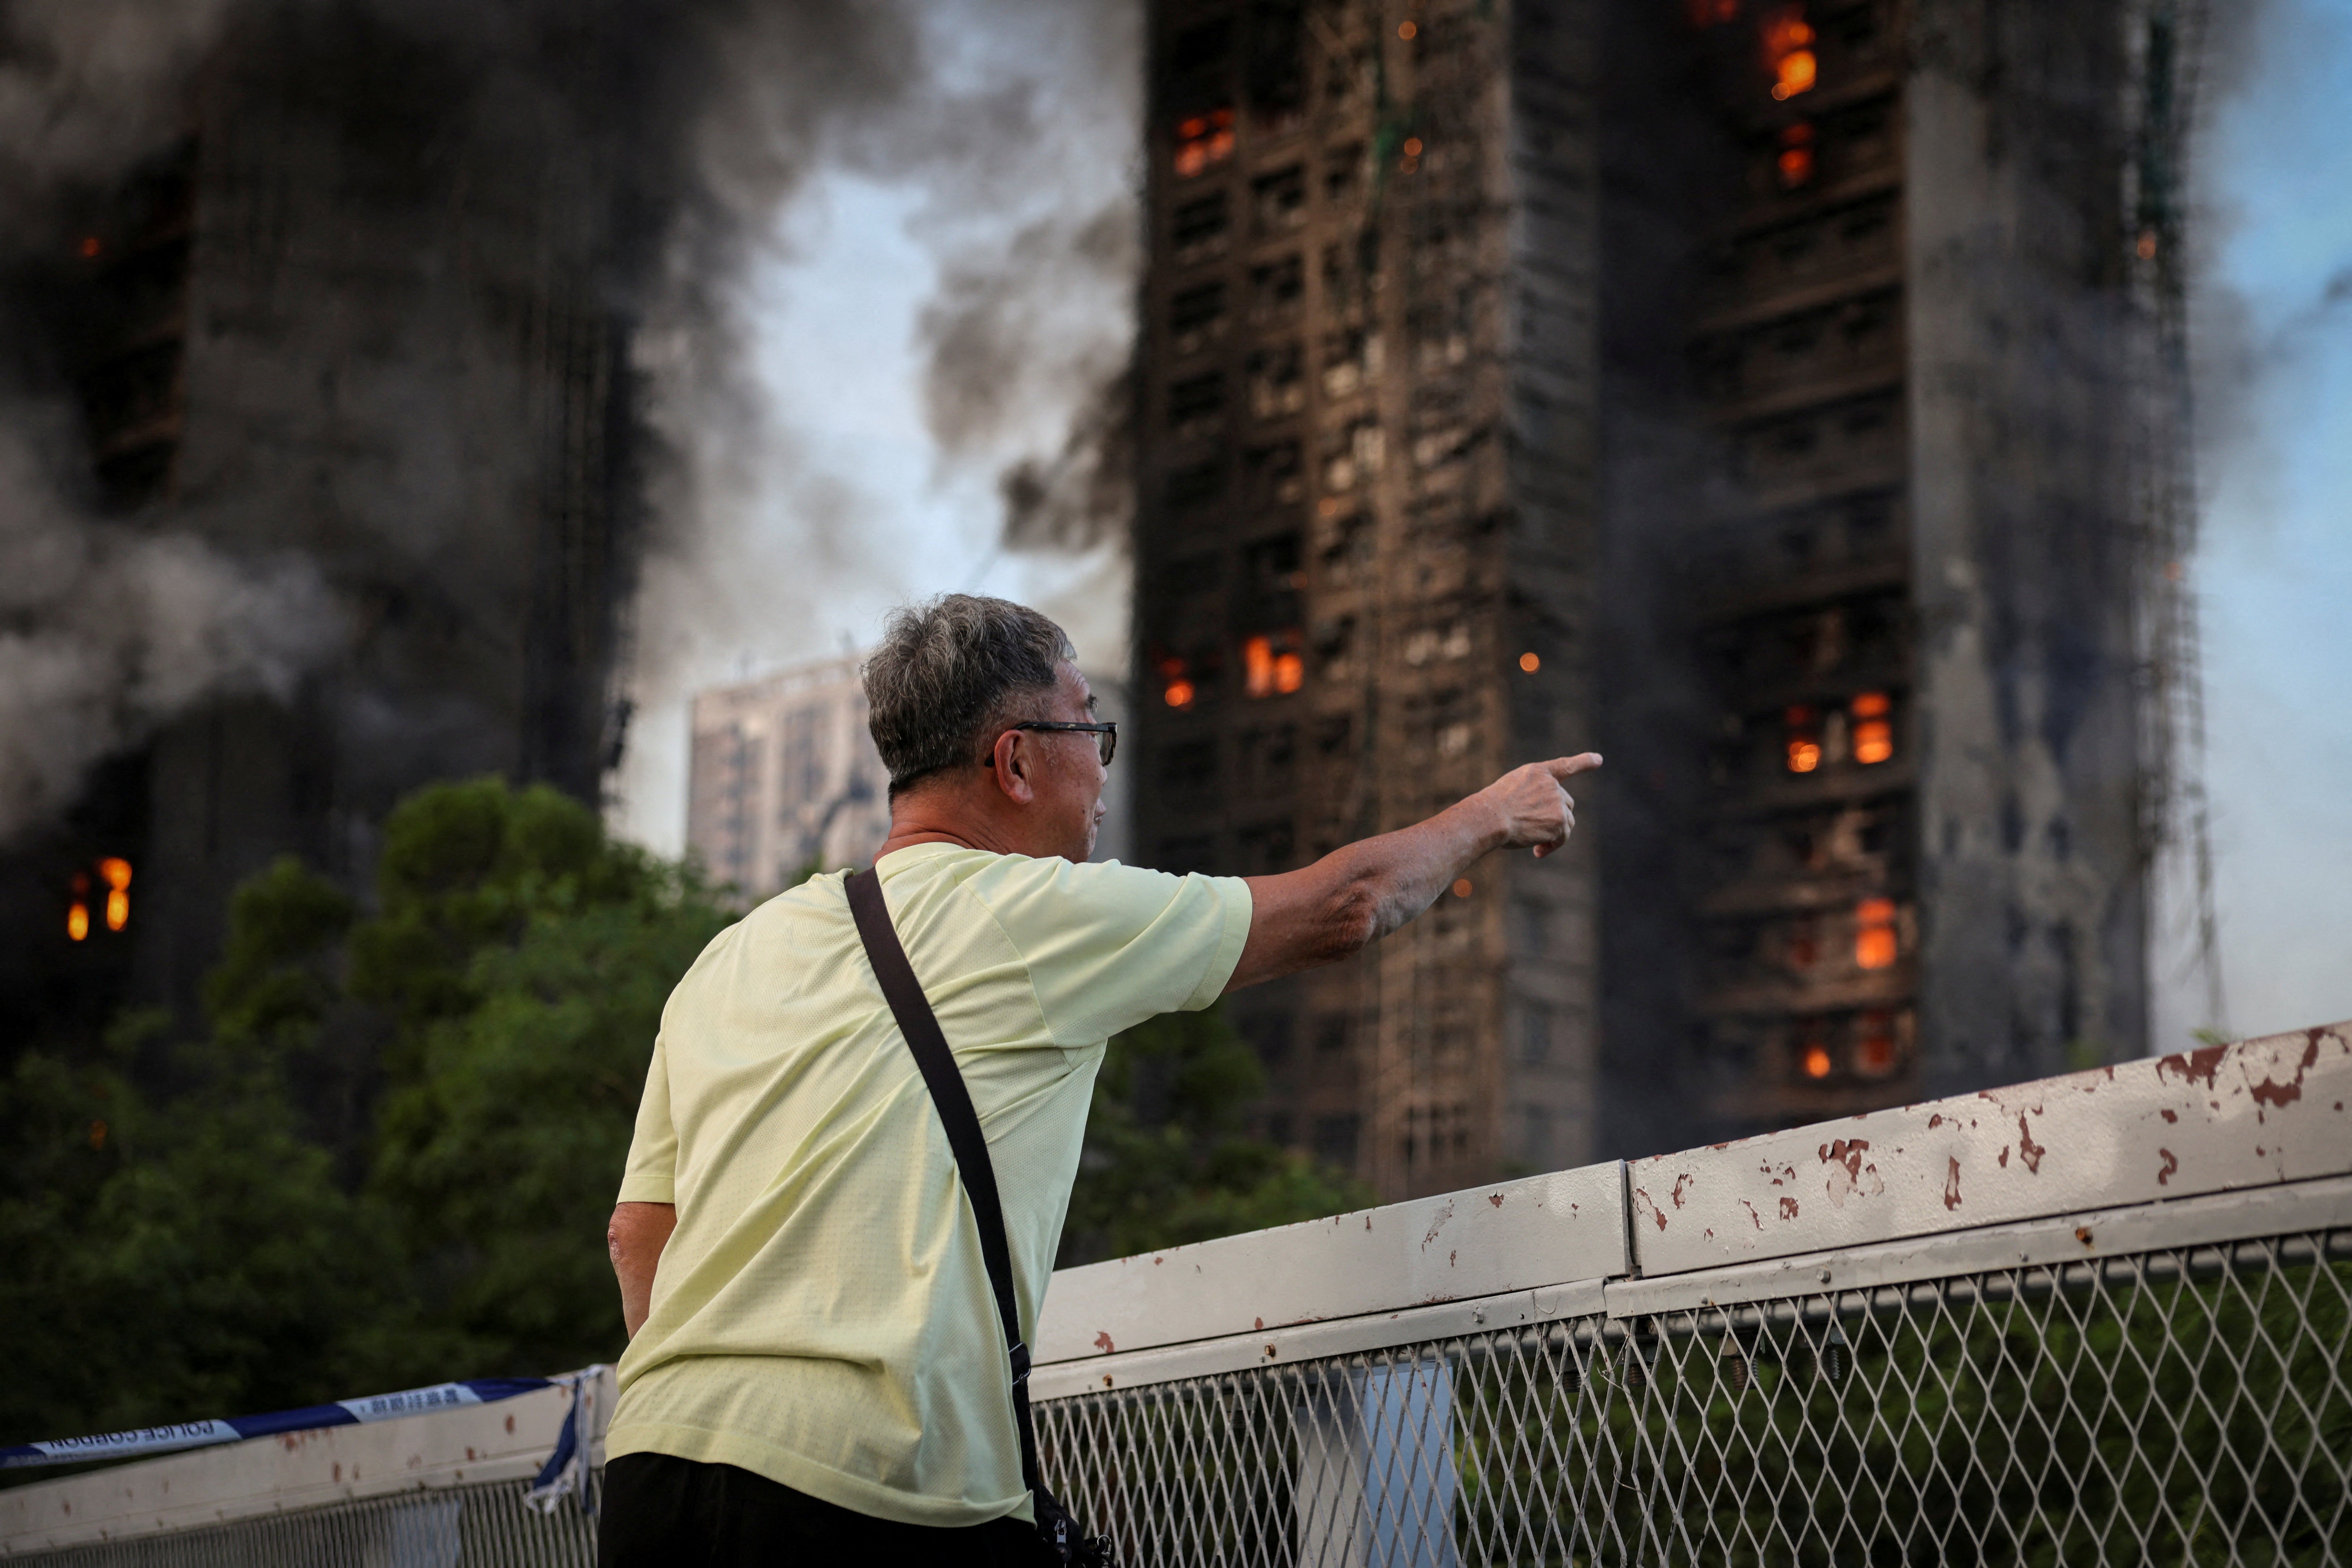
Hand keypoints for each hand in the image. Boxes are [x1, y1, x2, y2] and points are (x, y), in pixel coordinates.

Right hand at [1482, 754, 1601, 858]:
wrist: (1490, 817)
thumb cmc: (1491, 809)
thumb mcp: (1510, 791)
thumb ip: (1532, 795)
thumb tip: (1549, 820)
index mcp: (1537, 773)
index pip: (1565, 766)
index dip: (1583, 762)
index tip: (1599, 760)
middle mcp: (1551, 784)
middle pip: (1566, 803)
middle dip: (1556, 818)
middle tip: (1535, 831)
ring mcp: (1557, 801)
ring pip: (1567, 822)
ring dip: (1554, 834)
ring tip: (1534, 844)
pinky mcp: (1560, 820)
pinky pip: (1562, 837)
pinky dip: (1552, 846)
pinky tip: (1537, 851)